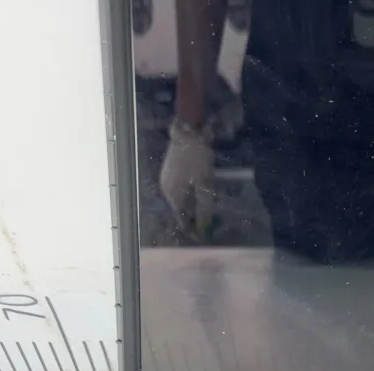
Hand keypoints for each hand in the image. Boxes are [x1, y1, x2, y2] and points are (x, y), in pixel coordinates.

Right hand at [159, 121, 216, 240]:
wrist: (188, 131)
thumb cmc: (197, 159)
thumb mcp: (205, 184)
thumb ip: (204, 205)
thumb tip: (204, 223)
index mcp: (174, 196)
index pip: (182, 220)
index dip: (192, 229)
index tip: (202, 236)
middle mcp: (166, 190)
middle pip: (180, 210)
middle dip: (192, 218)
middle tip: (207, 224)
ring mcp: (166, 180)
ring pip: (179, 200)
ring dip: (191, 206)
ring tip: (204, 211)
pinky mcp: (169, 172)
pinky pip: (179, 190)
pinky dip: (188, 195)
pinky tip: (198, 194)